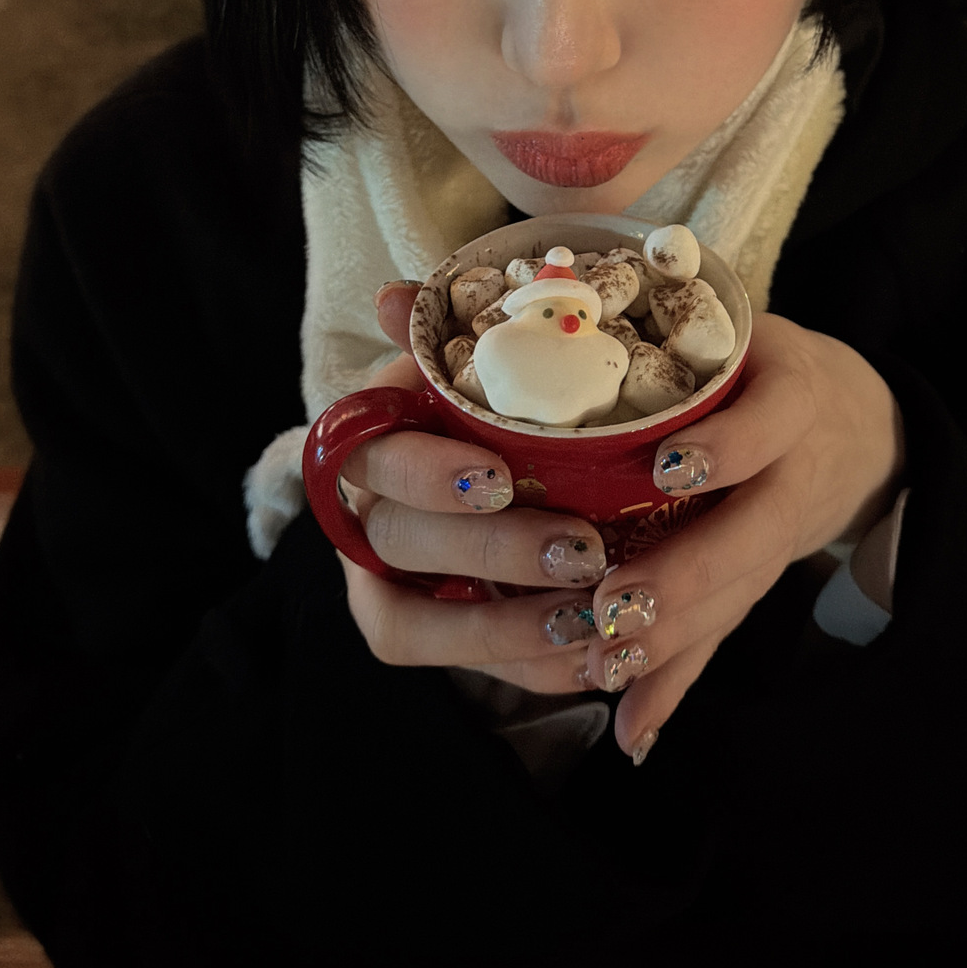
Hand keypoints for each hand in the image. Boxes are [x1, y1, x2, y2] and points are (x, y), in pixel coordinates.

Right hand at [337, 283, 610, 692]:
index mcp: (366, 440)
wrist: (495, 448)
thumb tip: (392, 297)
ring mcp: (391, 584)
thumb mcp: (465, 359)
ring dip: (512, 631)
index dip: (426, 475)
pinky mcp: (436, 635)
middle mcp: (365, 516)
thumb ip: (437, 334)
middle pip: (401, 546)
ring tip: (598, 621)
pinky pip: (470, 670)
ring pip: (420, 626)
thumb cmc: (482, 395)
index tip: (498, 477)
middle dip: (494, 553)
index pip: (372, 460)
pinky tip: (601, 660)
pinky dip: (535, 669)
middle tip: (585, 550)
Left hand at [577, 313, 903, 758]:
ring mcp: (786, 529)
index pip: (769, 422)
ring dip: (673, 638)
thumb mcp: (741, 341)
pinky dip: (676, 683)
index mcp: (791, 396)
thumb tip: (557, 343)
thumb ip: (672, 350)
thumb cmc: (765, 368)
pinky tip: (633, 732)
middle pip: (754, 532)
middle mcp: (796, 470)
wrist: (858, 423)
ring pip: (738, 592)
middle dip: (685, 575)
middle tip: (613, 605)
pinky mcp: (768, 576)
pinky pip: (726, 630)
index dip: (728, 448)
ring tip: (607, 662)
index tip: (670, 466)